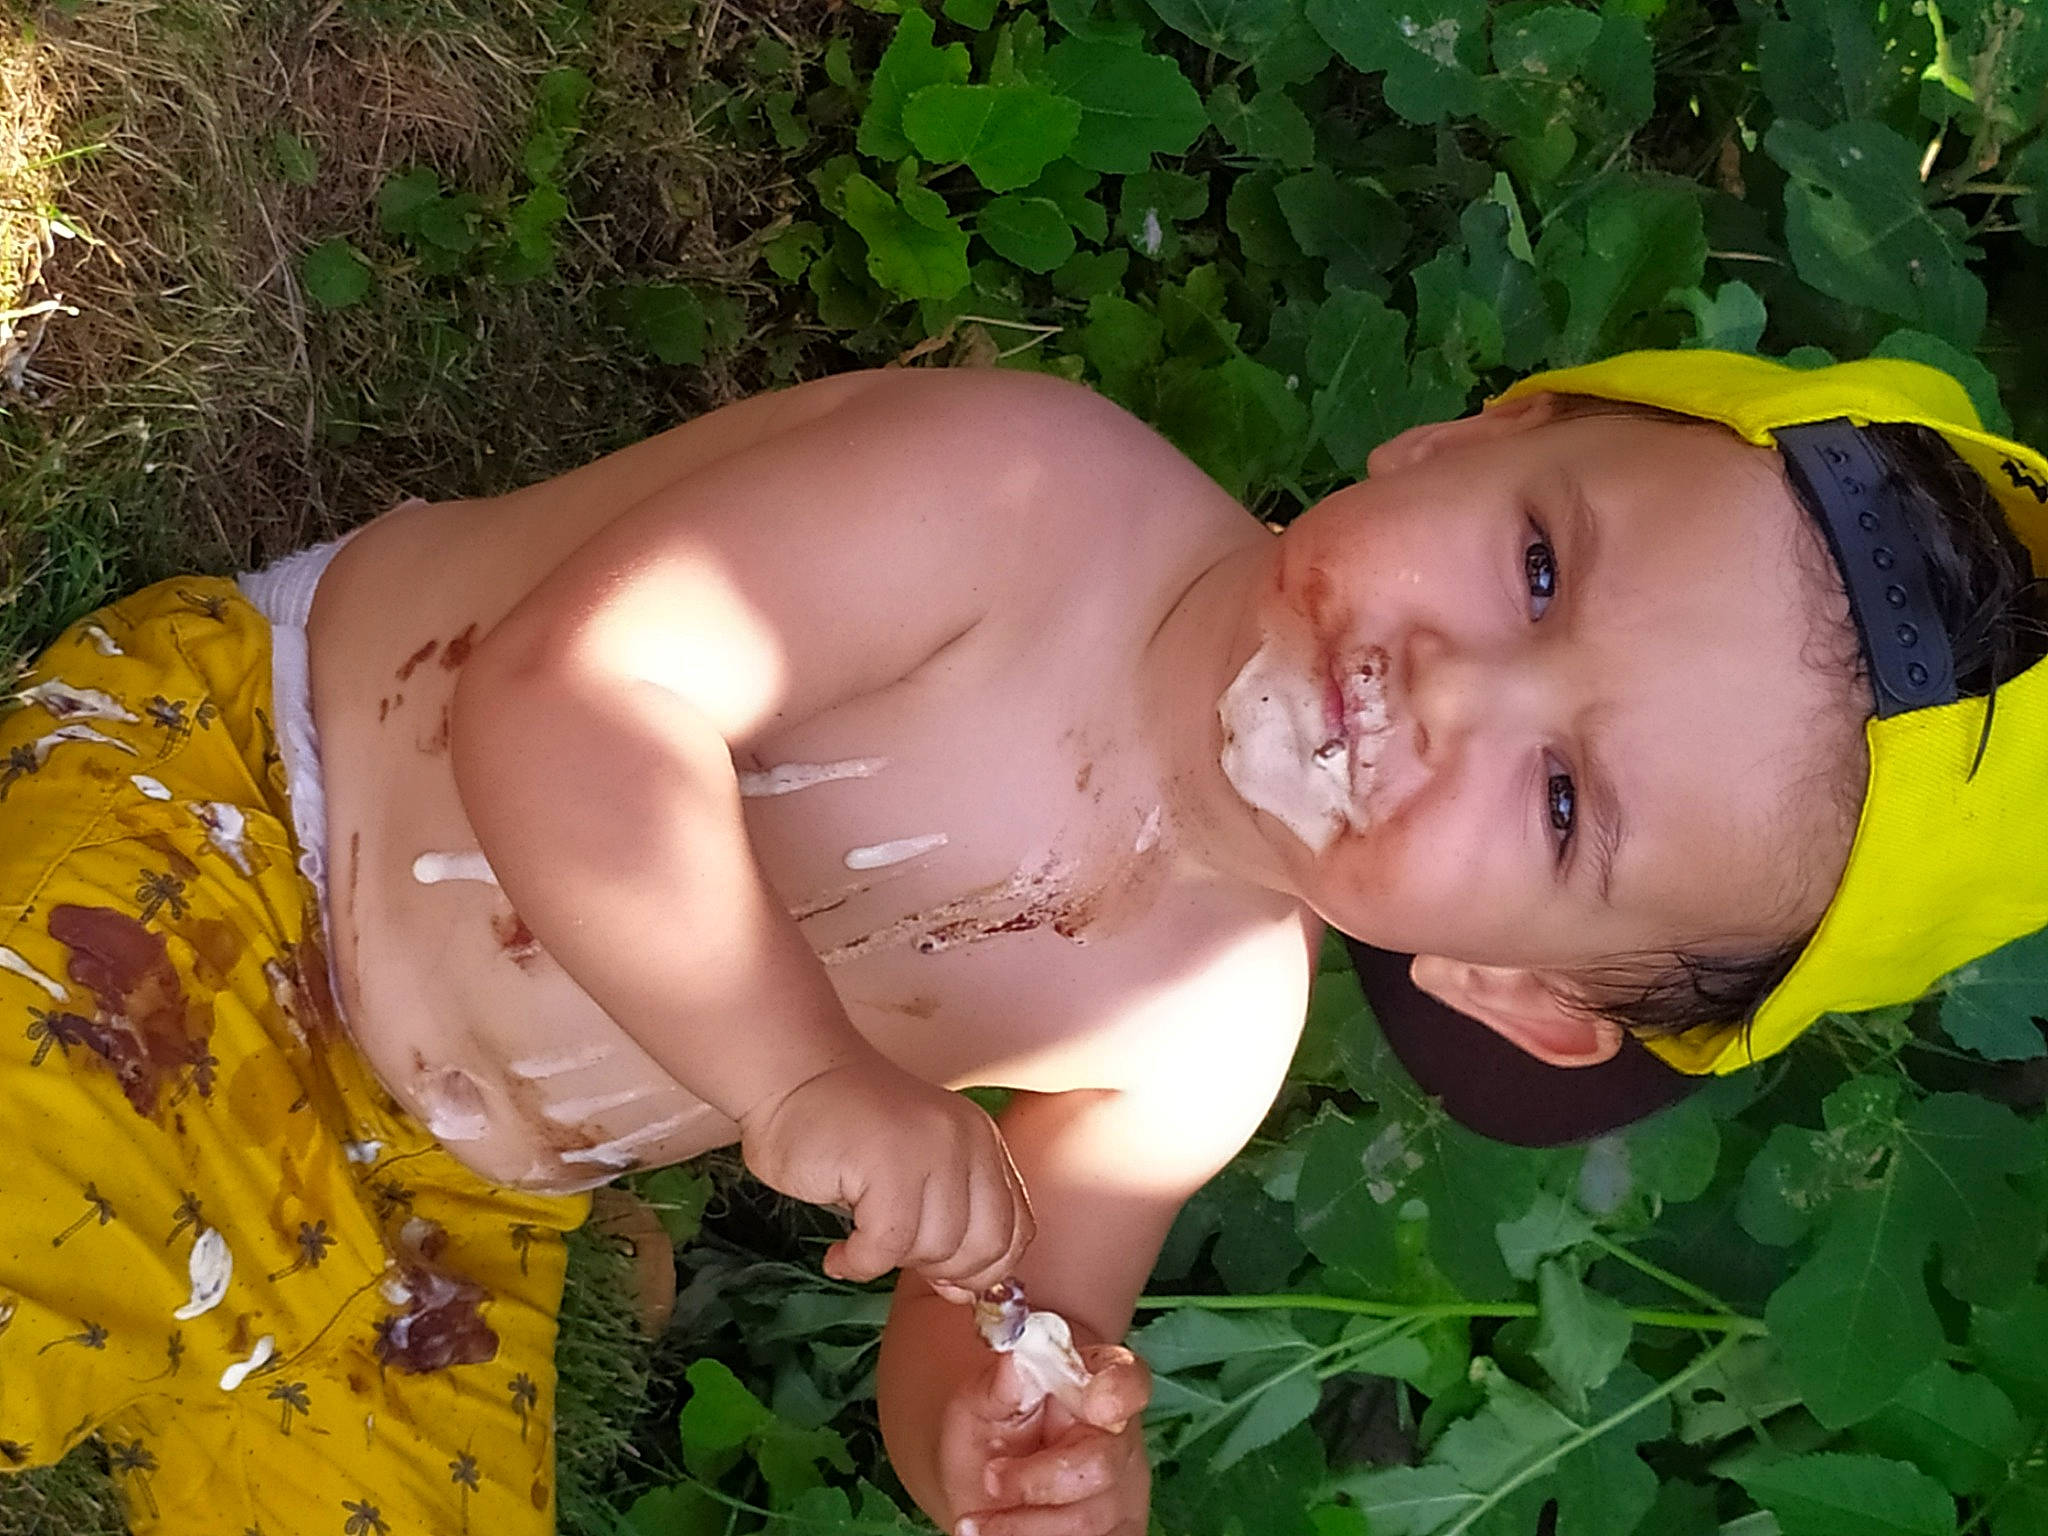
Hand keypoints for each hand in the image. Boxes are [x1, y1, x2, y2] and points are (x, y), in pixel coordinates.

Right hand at [739, 1058, 1033, 1290]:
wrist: (792, 1076)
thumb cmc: (846, 1133)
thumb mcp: (916, 1173)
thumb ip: (950, 1223)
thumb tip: (965, 1293)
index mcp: (982, 1142)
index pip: (1015, 1230)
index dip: (984, 1271)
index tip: (942, 1280)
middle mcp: (966, 1140)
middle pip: (983, 1246)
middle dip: (939, 1271)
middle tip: (893, 1255)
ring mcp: (930, 1147)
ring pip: (935, 1248)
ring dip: (891, 1262)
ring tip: (860, 1240)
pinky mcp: (886, 1161)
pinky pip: (887, 1247)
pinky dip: (859, 1263)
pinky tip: (839, 1254)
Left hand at [937, 1344, 1150, 1535]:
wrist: (983, 1483)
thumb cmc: (990, 1430)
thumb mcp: (980, 1402)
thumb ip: (1001, 1385)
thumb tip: (1018, 1359)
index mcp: (1095, 1383)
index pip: (1128, 1381)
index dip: (1118, 1391)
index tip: (1096, 1404)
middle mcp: (1120, 1436)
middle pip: (1101, 1463)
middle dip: (1036, 1480)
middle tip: (990, 1479)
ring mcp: (1124, 1488)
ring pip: (1091, 1519)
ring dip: (1025, 1526)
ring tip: (978, 1521)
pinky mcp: (1120, 1531)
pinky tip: (1003, 1535)